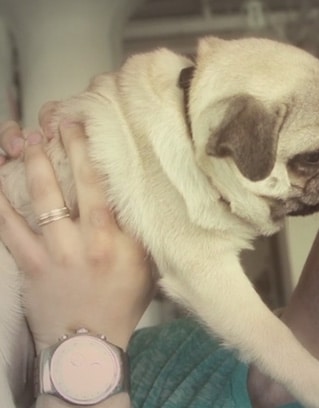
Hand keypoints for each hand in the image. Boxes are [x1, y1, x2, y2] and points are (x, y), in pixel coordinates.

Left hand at [0, 118, 154, 351]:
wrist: (88, 345)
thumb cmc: (121, 303)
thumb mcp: (147, 267)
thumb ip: (142, 232)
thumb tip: (137, 194)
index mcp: (122, 241)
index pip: (112, 188)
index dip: (100, 155)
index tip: (94, 129)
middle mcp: (91, 241)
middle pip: (78, 183)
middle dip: (68, 146)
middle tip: (61, 120)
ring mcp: (57, 251)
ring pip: (43, 197)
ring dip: (34, 163)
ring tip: (29, 138)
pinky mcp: (30, 263)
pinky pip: (8, 225)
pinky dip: (0, 198)